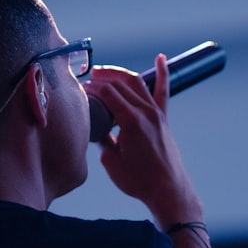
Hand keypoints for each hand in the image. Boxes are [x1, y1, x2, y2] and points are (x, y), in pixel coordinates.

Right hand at [84, 54, 202, 227]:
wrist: (167, 189)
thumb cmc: (139, 180)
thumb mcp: (110, 162)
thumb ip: (102, 139)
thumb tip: (95, 127)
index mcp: (131, 121)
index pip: (107, 93)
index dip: (91, 87)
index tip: (80, 89)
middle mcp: (146, 113)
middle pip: (121, 84)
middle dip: (102, 78)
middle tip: (88, 79)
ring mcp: (157, 114)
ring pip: (137, 82)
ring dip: (120, 74)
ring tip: (104, 72)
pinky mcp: (163, 119)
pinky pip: (163, 91)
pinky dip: (162, 72)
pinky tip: (160, 59)